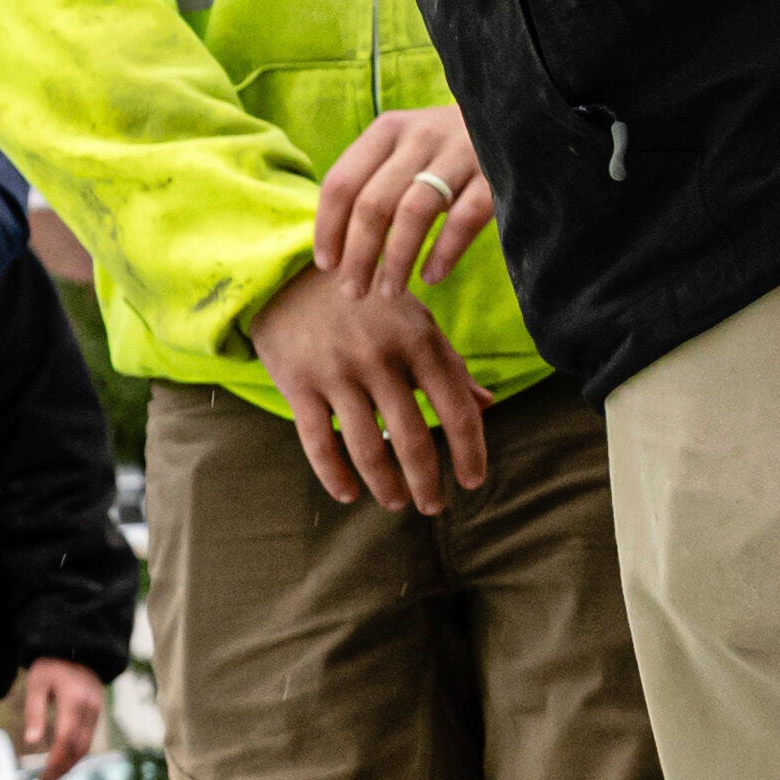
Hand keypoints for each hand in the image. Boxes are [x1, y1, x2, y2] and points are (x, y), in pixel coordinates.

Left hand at [0, 658, 106, 778]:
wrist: (75, 649)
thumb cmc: (50, 666)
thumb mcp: (36, 684)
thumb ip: (34, 712)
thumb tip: (32, 742)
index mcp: (73, 700)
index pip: (65, 740)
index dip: (55, 762)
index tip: (42, 777)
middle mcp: (89, 708)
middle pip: (78, 748)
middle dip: (62, 768)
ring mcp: (96, 711)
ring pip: (86, 746)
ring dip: (70, 764)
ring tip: (52, 775)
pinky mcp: (97, 712)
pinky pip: (88, 738)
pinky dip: (76, 753)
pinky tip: (63, 760)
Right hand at [252, 262, 493, 511]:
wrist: (291, 273)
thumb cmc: (367, 303)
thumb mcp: (416, 321)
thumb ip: (450, 363)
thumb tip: (487, 404)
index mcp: (418, 342)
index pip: (456, 410)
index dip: (470, 453)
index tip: (472, 481)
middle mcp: (381, 359)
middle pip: (414, 439)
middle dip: (428, 482)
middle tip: (433, 506)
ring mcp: (337, 373)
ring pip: (368, 449)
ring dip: (387, 486)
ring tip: (397, 503)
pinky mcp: (299, 384)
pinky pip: (319, 443)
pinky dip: (335, 476)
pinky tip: (348, 495)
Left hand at [308, 101, 492, 299]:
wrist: (510, 120)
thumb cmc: (443, 146)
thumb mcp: (403, 147)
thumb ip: (371, 181)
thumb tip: (335, 245)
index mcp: (387, 131)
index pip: (342, 182)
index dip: (328, 228)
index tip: (327, 265)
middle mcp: (419, 137)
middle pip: (374, 204)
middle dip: (359, 255)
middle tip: (353, 292)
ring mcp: (459, 154)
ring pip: (414, 213)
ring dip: (397, 259)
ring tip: (389, 291)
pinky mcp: (494, 174)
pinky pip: (464, 218)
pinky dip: (444, 251)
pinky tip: (431, 276)